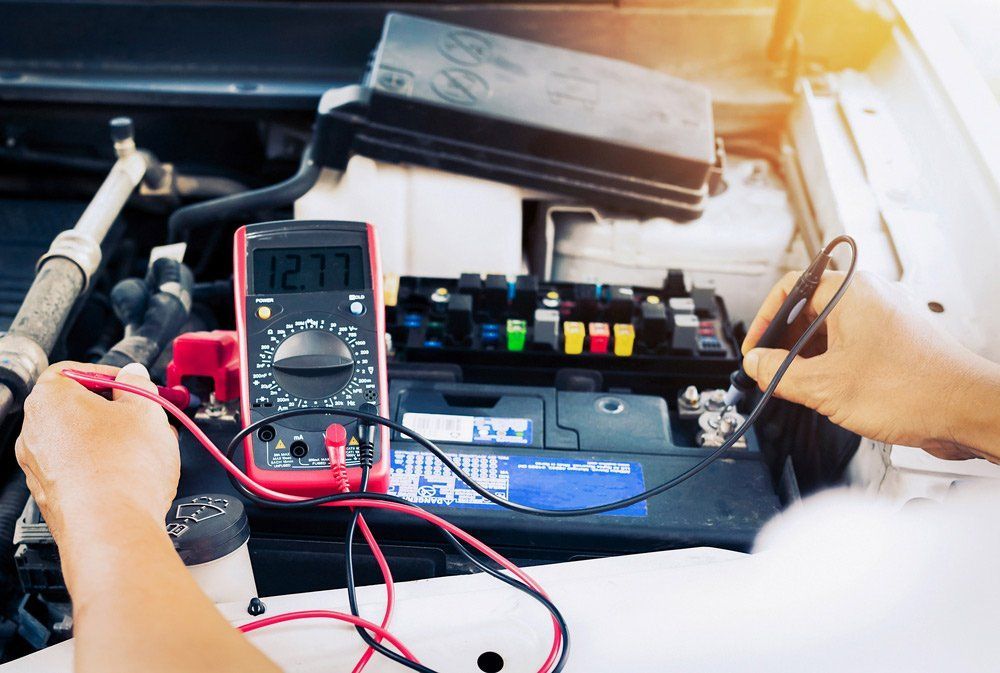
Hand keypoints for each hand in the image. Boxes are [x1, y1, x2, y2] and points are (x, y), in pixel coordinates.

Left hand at [15, 362, 179, 545]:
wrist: (112, 527)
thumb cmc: (122, 470)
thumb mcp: (146, 410)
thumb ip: (139, 385)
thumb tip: (133, 377)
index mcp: (49, 399)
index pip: (72, 372)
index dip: (108, 375)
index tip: (132, 385)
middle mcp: (35, 432)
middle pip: (77, 407)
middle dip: (115, 409)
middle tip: (146, 415)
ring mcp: (39, 466)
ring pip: (80, 440)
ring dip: (113, 439)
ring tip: (148, 448)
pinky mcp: (52, 495)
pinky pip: (79, 468)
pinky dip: (103, 465)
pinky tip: (133, 473)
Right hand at [742, 270, 999, 460]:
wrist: (967, 410)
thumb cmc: (913, 388)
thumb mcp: (825, 385)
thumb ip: (780, 373)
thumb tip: (757, 365)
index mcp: (850, 292)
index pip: (790, 289)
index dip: (765, 319)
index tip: (755, 348)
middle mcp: (870, 298)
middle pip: (808, 311)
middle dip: (785, 344)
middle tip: (771, 371)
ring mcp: (885, 320)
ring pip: (830, 332)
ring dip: (808, 358)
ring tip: (799, 386)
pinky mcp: (896, 344)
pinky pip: (851, 346)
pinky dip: (832, 365)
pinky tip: (827, 391)